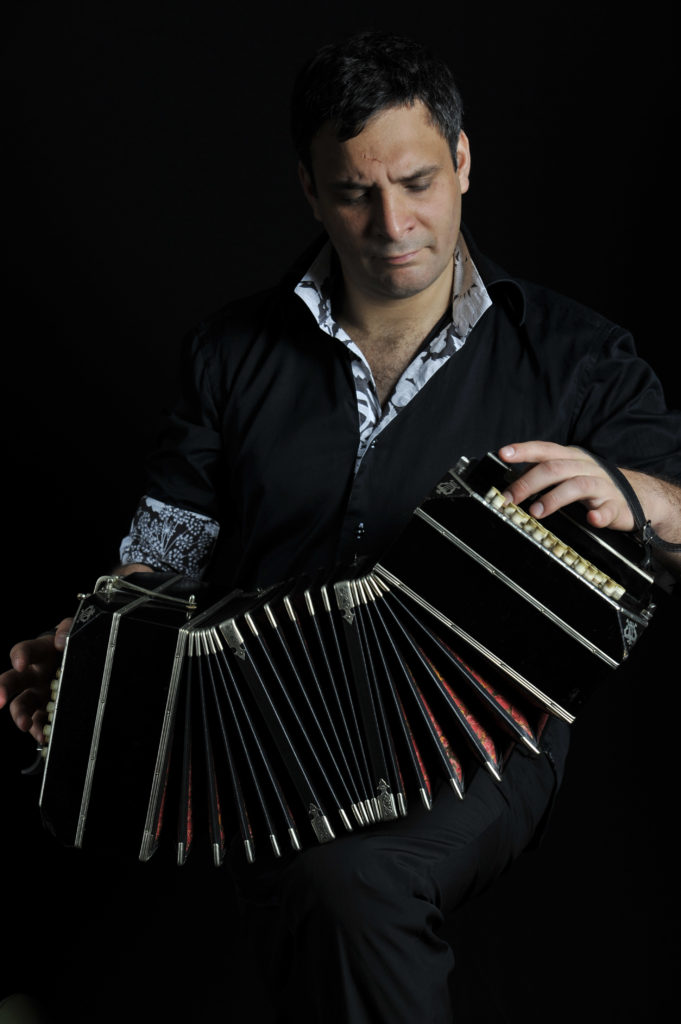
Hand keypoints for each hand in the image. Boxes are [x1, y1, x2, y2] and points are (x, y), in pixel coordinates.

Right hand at [0, 619, 72, 742]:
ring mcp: (38, 694)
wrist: (83, 660)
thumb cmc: (73, 645)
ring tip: (24, 724)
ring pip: (20, 706)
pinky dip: (38, 730)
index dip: (20, 656)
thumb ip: (68, 629)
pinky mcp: (46, 710)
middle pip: (11, 681)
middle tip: (0, 700)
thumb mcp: (75, 631)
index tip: (20, 664)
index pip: (24, 650)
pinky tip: (44, 737)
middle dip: (3, 689)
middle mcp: (33, 674)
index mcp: (41, 653)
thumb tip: (61, 640)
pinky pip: (37, 722)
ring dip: (19, 716)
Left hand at [497, 442, 636, 530]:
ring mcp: (602, 486)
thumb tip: (513, 482)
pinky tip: (591, 518)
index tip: (503, 453)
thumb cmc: (595, 485)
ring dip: (553, 498)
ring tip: (536, 512)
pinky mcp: (615, 505)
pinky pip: (607, 509)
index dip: (524, 450)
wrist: (639, 496)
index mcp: (572, 458)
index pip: (545, 449)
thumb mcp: (569, 473)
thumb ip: (544, 474)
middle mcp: (585, 467)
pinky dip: (599, 514)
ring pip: (576, 486)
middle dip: (528, 483)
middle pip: (554, 468)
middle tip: (509, 498)